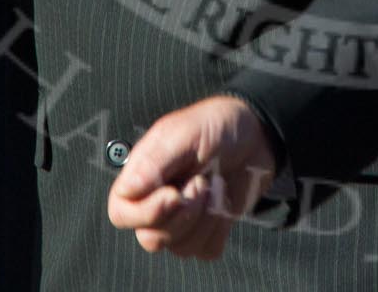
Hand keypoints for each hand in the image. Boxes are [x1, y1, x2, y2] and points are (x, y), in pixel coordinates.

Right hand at [107, 95, 279, 259]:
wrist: (256, 136)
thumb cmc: (216, 126)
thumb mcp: (185, 133)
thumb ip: (155, 162)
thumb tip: (127, 191)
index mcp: (142, 177)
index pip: (121, 214)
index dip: (146, 212)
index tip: (174, 193)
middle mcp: (156, 203)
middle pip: (150, 239)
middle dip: (184, 214)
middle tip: (202, 182)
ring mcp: (181, 221)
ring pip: (180, 248)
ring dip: (206, 217)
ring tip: (216, 185)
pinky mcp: (206, 232)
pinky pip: (206, 251)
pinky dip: (220, 227)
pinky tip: (224, 200)